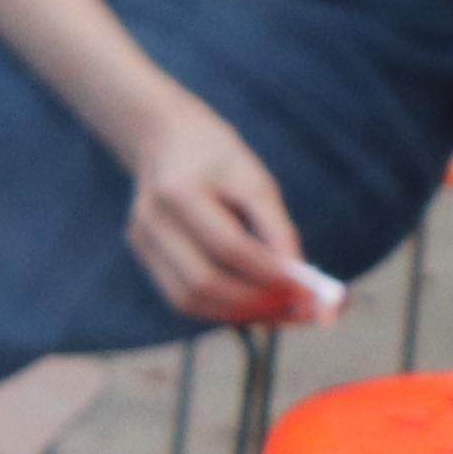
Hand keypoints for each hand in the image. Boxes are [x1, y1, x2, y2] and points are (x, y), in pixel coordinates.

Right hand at [119, 100, 313, 322]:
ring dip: (240, 314)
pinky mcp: (144, 257)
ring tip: (282, 313)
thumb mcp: (255, 180)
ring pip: (189, 300)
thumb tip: (304, 284)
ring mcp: (141, 242)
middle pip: (204, 282)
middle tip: (302, 311)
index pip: (229, 246)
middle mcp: (152, 220)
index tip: (311, 292)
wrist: (164, 139)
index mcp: (179, 191)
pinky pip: (183, 298)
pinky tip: (253, 306)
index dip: (272, 274)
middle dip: (258, 304)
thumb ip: (278, 230)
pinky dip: (221, 310)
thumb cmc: (218, 159)